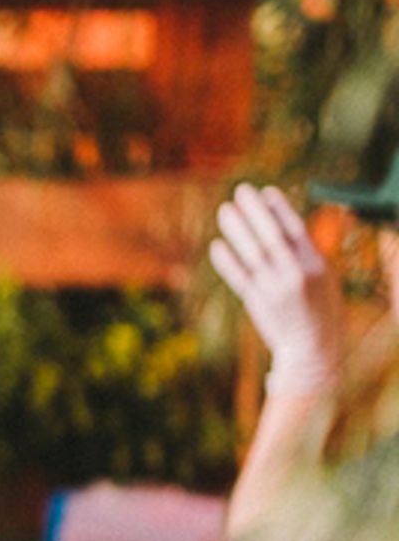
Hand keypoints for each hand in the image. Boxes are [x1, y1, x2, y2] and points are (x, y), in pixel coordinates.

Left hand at [210, 183, 340, 392]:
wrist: (313, 349)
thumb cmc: (319, 308)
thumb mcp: (323, 277)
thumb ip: (304, 252)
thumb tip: (280, 220)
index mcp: (316, 265)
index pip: (296, 230)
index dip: (279, 208)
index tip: (265, 191)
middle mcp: (296, 275)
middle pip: (272, 237)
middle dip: (255, 212)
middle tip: (240, 190)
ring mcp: (276, 290)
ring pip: (253, 254)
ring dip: (237, 230)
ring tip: (224, 210)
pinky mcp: (258, 303)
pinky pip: (240, 278)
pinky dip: (227, 262)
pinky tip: (216, 245)